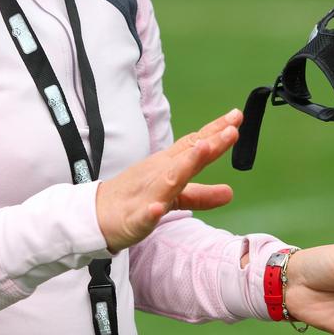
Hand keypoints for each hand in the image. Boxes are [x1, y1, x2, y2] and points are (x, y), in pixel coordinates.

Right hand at [96, 109, 241, 251]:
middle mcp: (160, 174)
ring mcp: (147, 194)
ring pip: (169, 178)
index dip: (216, 131)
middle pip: (187, 156)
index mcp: (169, 165)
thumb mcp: (175, 197)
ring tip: (203, 150)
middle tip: (232, 130)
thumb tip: (231, 192)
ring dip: (186, 164)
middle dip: (209, 143)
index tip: (236, 117)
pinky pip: (143, 214)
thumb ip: (201, 194)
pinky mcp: (135, 217)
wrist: (97, 215)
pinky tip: (157, 209)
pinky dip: (151, 212)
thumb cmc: (136, 199)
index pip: (195, 144)